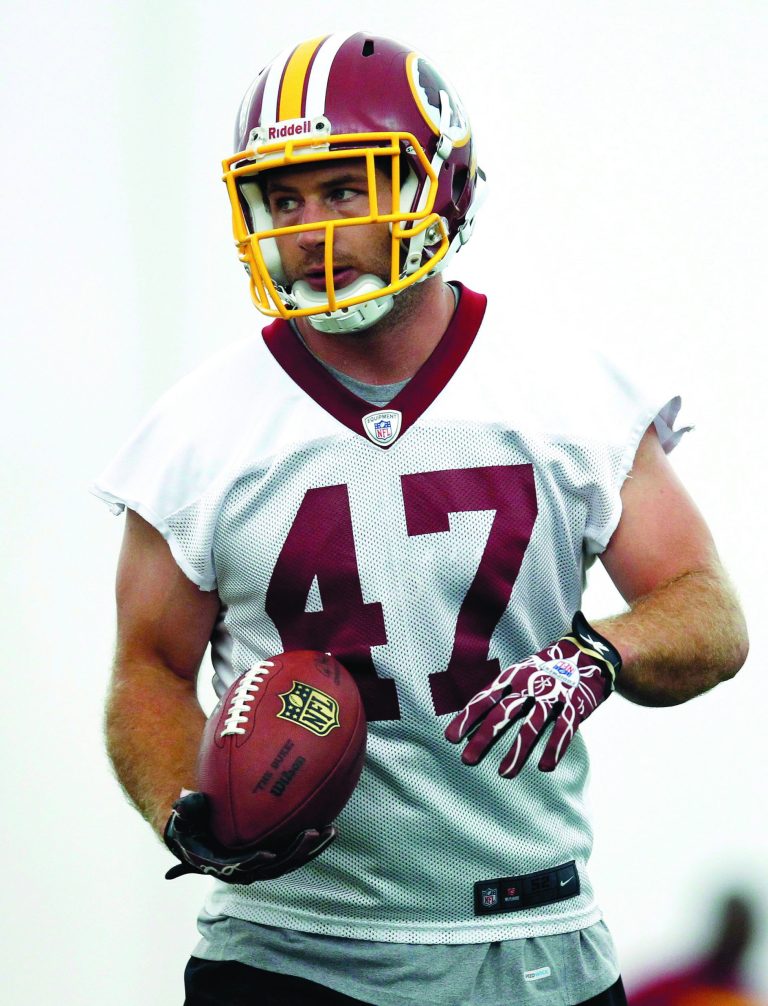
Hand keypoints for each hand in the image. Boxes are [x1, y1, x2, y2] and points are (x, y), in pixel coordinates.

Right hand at [163, 791, 336, 882]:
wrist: (205, 832)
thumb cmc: (195, 821)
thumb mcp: (187, 815)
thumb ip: (187, 810)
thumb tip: (179, 806)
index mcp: (226, 864)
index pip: (242, 867)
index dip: (255, 863)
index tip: (268, 854)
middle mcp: (249, 868)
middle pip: (276, 866)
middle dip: (295, 852)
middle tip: (311, 833)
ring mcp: (266, 863)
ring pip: (292, 861)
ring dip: (312, 849)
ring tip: (330, 831)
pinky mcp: (278, 853)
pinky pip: (299, 851)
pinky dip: (315, 843)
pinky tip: (331, 828)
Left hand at [445, 612, 620, 776]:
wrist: (588, 653)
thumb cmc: (547, 670)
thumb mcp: (522, 673)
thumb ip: (505, 695)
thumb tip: (477, 719)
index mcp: (514, 676)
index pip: (486, 698)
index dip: (468, 718)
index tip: (451, 737)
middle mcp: (530, 685)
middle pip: (503, 714)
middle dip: (484, 738)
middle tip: (468, 760)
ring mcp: (553, 695)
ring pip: (532, 726)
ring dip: (517, 751)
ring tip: (504, 773)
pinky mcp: (575, 705)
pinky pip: (563, 730)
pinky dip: (554, 749)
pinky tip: (544, 767)